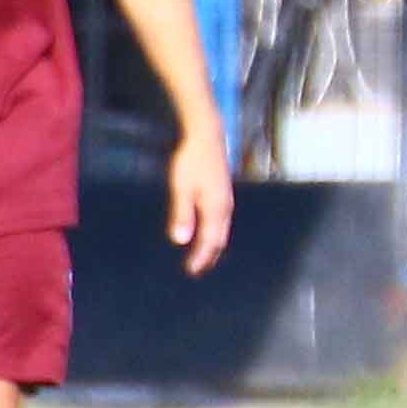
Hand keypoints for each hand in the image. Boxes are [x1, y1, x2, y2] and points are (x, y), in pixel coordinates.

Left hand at [166, 128, 233, 275]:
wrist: (207, 136)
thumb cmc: (191, 160)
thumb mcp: (181, 187)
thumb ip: (182, 214)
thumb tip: (180, 241)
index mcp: (216, 208)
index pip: (210, 241)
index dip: (201, 258)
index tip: (191, 271)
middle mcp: (225, 207)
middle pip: (220, 239)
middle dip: (209, 256)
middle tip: (196, 270)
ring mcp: (227, 200)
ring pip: (223, 230)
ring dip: (213, 245)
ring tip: (203, 256)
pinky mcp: (224, 194)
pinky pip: (222, 221)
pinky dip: (215, 233)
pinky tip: (207, 232)